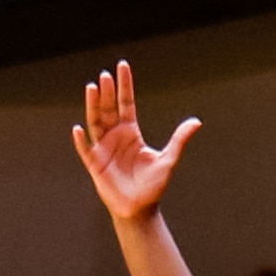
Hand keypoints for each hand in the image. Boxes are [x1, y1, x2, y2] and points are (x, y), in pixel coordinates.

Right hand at [73, 60, 198, 221]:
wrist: (140, 208)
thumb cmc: (153, 185)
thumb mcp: (169, 160)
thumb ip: (179, 140)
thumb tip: (196, 121)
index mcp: (132, 133)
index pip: (126, 103)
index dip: (124, 86)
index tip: (121, 67)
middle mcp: (115, 137)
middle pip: (109, 109)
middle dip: (106, 92)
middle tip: (105, 75)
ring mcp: (103, 149)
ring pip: (95, 122)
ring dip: (93, 106)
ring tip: (91, 88)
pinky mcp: (95, 164)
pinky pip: (86, 150)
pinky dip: (81, 140)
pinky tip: (79, 129)